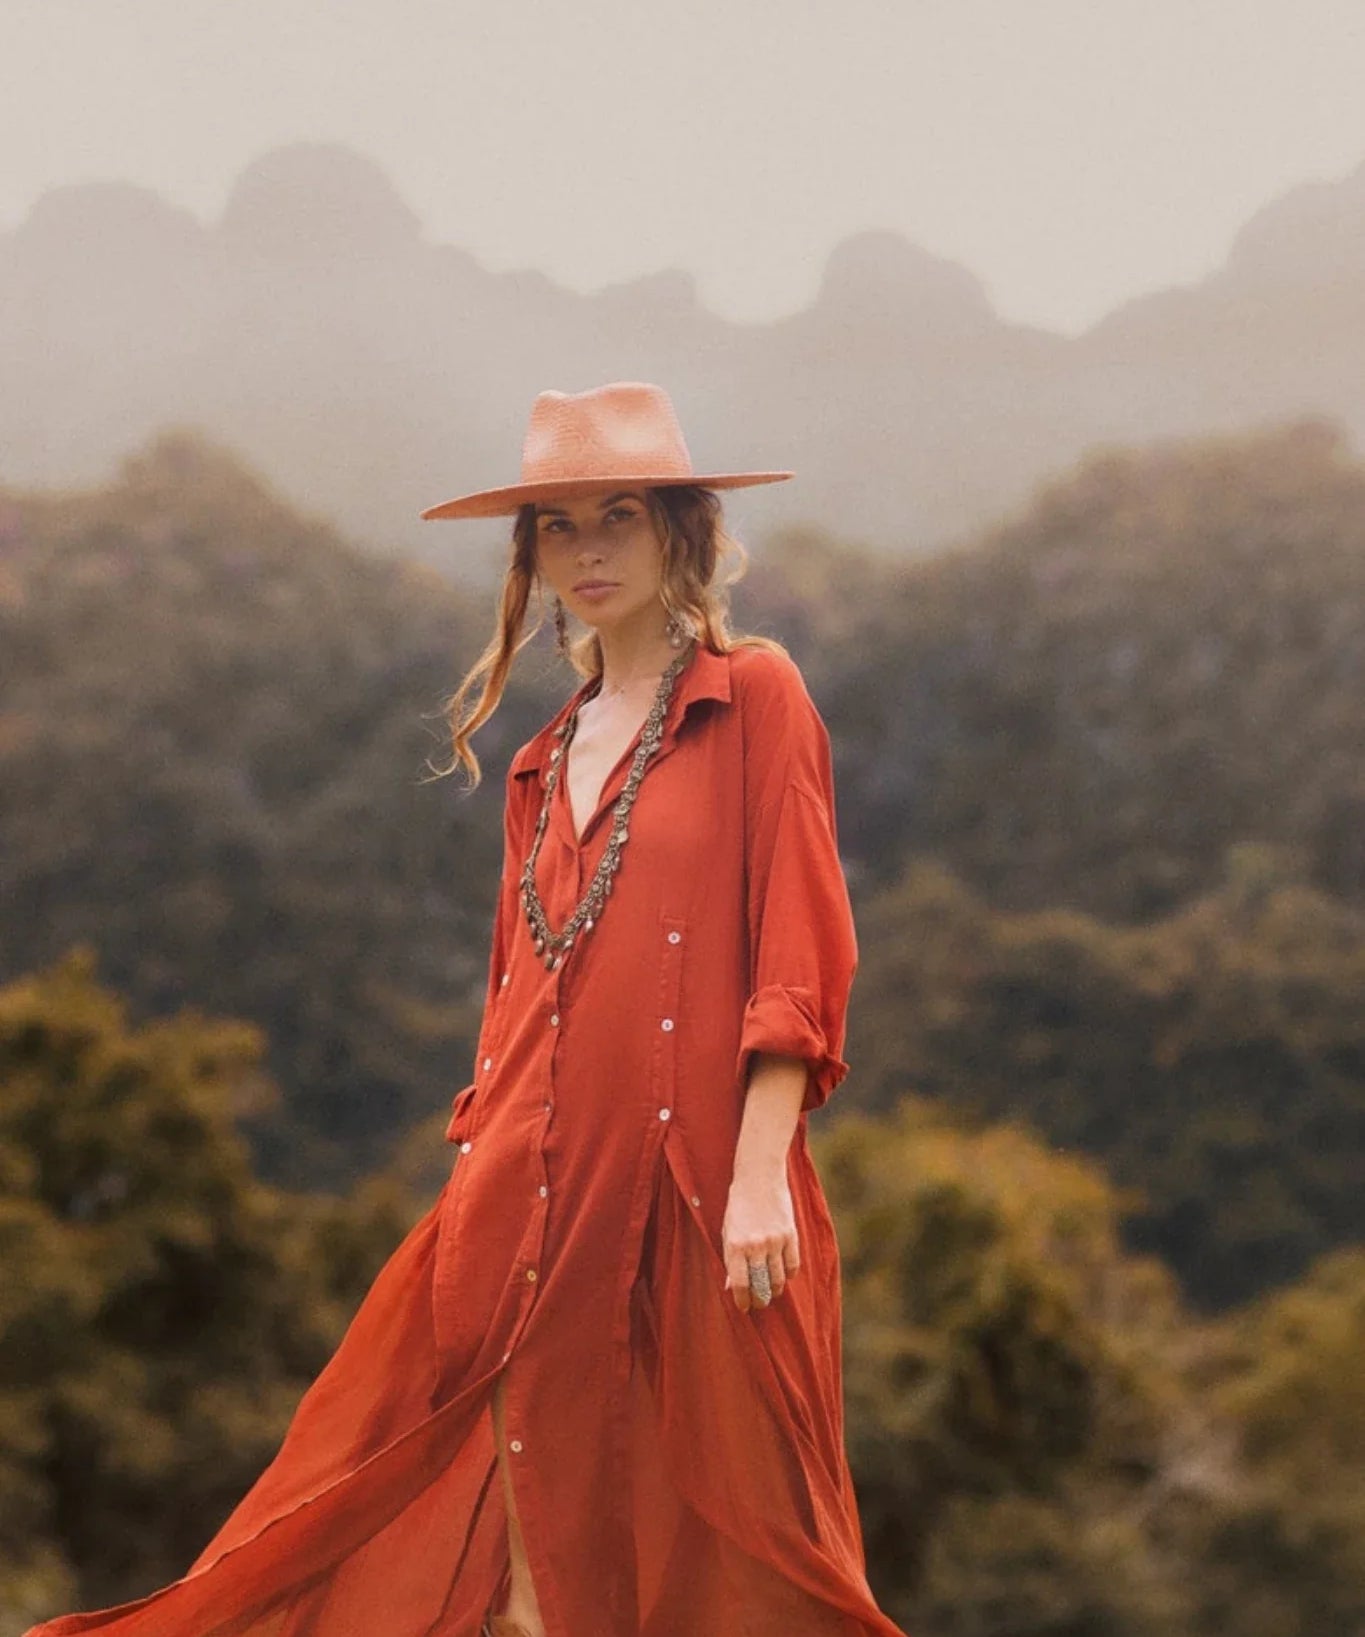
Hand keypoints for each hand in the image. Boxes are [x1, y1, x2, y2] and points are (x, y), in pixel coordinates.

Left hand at [722, 1167, 799, 1311]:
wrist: (759, 1177)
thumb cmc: (739, 1205)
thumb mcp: (727, 1231)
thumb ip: (730, 1259)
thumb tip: (732, 1286)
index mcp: (735, 1245)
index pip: (740, 1284)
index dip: (742, 1300)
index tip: (744, 1307)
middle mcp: (755, 1246)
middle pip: (761, 1285)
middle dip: (760, 1299)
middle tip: (759, 1303)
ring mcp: (775, 1241)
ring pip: (778, 1278)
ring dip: (775, 1289)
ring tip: (772, 1291)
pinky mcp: (790, 1235)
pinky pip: (793, 1265)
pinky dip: (789, 1274)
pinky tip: (784, 1275)